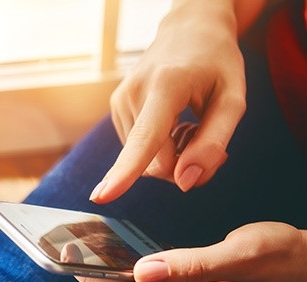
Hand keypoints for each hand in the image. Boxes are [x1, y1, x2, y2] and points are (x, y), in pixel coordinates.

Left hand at [76, 222, 306, 281]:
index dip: (98, 281)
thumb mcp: (243, 253)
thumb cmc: (285, 256)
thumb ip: (192, 265)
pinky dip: (131, 277)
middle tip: (67, 252)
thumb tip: (142, 271)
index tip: (69, 259)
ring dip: (111, 278)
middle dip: (97, 280)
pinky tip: (118, 261)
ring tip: (84, 254)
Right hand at [91, 0, 249, 202]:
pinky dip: (159, 147)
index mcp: (166, 86)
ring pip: (145, 161)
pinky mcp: (116, 108)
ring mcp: (120, 101)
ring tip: (189, 124)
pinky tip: (172, 123)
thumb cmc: (216, 63)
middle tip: (210, 143)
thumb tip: (184, 182)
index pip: (146, 139)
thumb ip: (213, 143)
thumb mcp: (233, 99)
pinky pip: (139, 150)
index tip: (102, 196)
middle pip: (154, 163)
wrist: (188, 30)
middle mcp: (134, 93)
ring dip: (172, 155)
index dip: (126, 171)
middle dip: (183, 167)